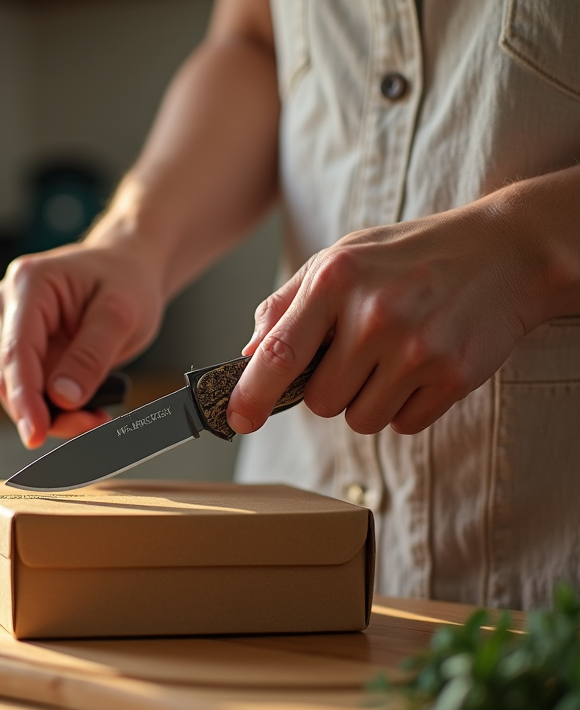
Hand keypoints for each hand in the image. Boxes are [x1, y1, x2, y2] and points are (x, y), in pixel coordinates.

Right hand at [0, 241, 164, 447]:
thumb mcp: (121, 315)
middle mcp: (11, 302)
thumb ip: (92, 357)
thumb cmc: (126, 279)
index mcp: (30, 283)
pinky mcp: (24, 346)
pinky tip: (86, 408)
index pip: (17, 351)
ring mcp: (13, 325)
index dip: (24, 398)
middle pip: (12, 375)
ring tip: (95, 417)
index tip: (36, 433)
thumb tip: (62, 398)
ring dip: (52, 412)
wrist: (129, 268)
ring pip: (18, 387)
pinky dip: (56, 406)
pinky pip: (32, 387)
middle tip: (90, 425)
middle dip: (45, 410)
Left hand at [226, 202, 543, 435]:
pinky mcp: (453, 376)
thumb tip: (248, 355)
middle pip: (320, 402)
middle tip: (359, 354)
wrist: (505, 252)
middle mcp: (375, 315)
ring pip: (360, 420)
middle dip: (330, 389)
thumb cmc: (409, 257)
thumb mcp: (341, 257)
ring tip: (394, 356)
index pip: (280, 353)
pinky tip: (422, 367)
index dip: (251, 395)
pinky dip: (407, 407)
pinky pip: (404, 425)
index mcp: (337, 279)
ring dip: (369, 401)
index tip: (236, 420)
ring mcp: (417, 348)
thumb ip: (287, 304)